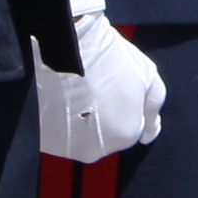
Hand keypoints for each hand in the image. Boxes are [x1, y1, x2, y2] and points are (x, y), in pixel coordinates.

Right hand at [35, 0, 164, 162]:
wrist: (70, 47)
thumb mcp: (147, 76)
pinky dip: (58, 122)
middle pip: (104, 137)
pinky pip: (57, 135)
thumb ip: (153, 109)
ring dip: (79, 121)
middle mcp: (97, 150)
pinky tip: (60, 100)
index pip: (130, 129)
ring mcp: (67, 147)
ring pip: (79, 137)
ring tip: (76, 93)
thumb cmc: (110, 58)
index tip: (114, 87)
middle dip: (102, 117)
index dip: (124, 104)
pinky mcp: (44, 141)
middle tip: (95, 89)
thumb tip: (151, 134)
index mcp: (125, 135)